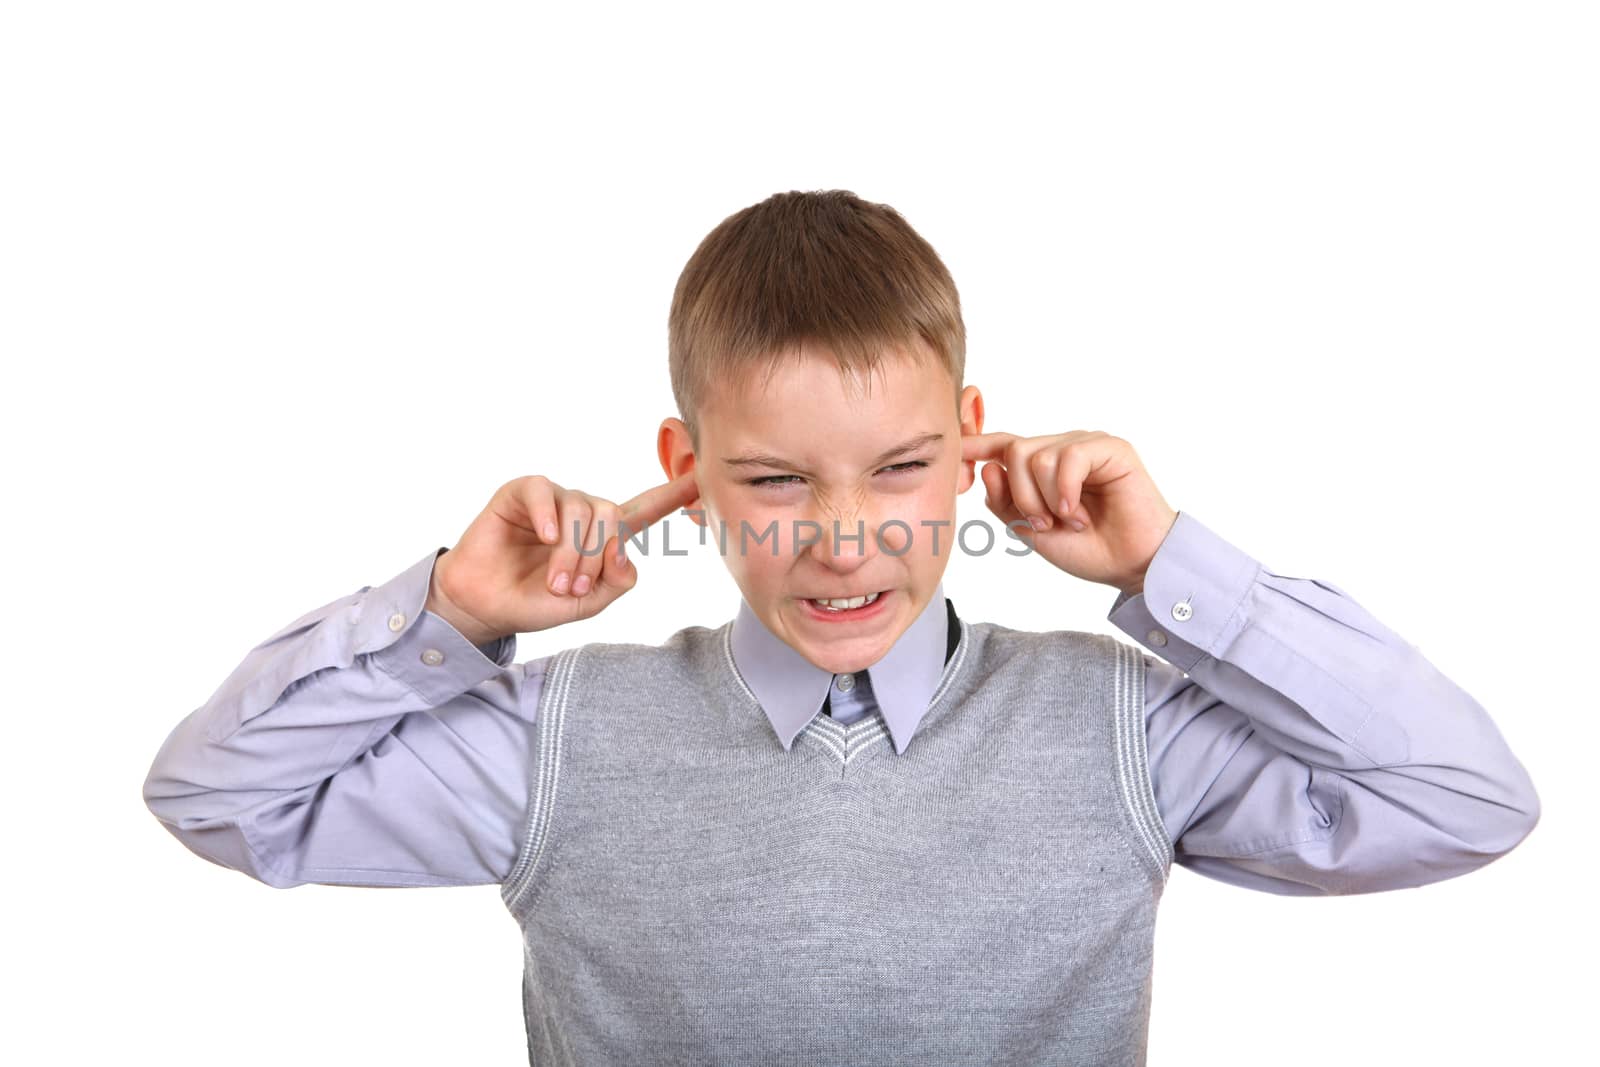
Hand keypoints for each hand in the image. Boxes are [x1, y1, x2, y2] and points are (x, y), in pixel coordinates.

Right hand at [427, 471, 699, 640]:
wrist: (486, 607)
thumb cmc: (536, 602)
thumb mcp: (588, 605)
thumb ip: (617, 581)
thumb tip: (624, 549)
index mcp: (604, 536)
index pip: (645, 510)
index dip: (673, 495)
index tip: (701, 479)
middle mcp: (583, 512)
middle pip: (610, 518)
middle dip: (594, 559)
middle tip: (572, 590)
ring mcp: (553, 500)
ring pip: (581, 511)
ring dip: (571, 553)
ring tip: (555, 583)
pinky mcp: (521, 493)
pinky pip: (545, 492)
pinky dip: (549, 516)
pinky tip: (545, 538)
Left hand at [961, 430, 1177, 594]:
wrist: (1129, 565)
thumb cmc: (1086, 548)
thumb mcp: (1030, 529)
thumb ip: (1004, 501)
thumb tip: (988, 467)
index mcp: (1041, 466)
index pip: (1002, 444)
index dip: (976, 443)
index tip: (954, 445)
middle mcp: (1061, 449)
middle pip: (1014, 450)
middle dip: (1020, 495)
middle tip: (1045, 523)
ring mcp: (1086, 445)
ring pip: (1036, 455)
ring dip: (1046, 499)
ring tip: (1071, 519)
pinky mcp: (1111, 448)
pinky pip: (1069, 457)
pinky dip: (1066, 491)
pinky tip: (1079, 512)